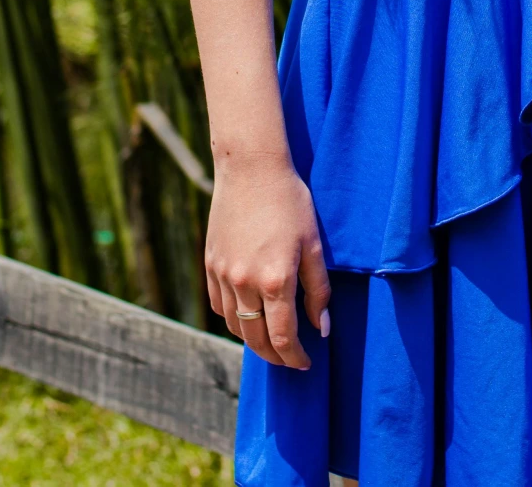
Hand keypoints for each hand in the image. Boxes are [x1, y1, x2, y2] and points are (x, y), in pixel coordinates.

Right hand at [205, 154, 330, 368]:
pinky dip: (233, 318)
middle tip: (289, 359)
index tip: (306, 363)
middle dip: (274, 356)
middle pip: (256, 339)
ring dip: (252, 339)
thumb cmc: (290, 201)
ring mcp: (223, 274)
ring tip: (270, 340)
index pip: (283, 337)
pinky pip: (218, 305)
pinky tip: (246, 315)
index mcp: (275, 280)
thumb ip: (318, 289)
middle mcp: (244, 283)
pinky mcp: (209, 264)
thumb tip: (321, 328)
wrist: (250, 167)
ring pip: (235, 325)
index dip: (295, 357)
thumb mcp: (313, 243)